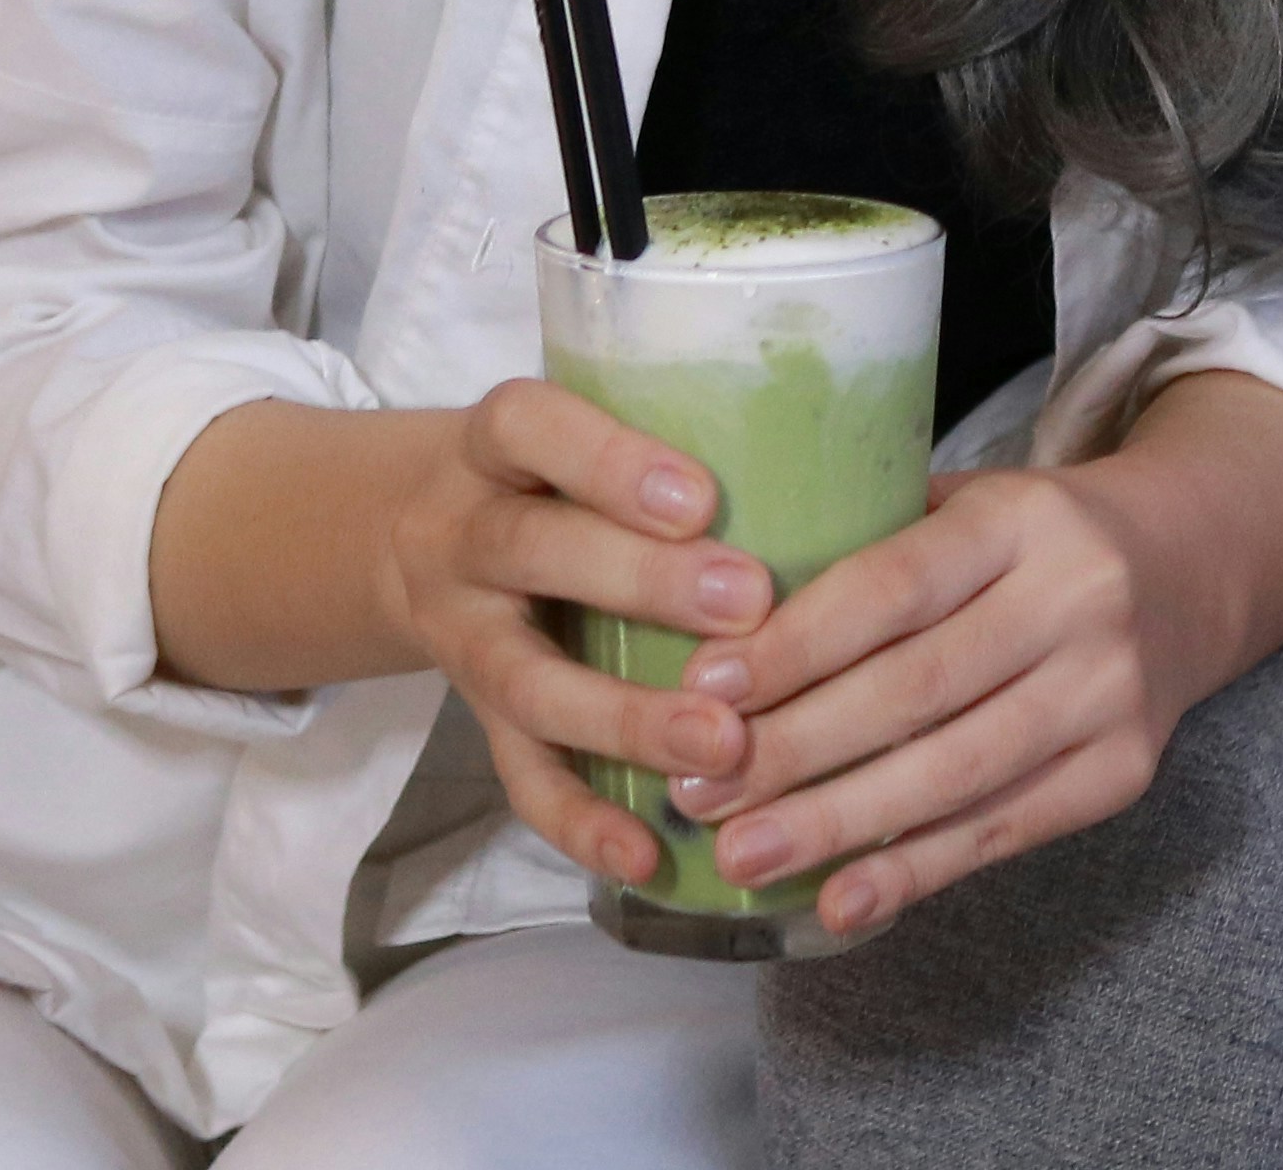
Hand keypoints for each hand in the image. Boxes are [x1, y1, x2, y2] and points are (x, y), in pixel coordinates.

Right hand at [377, 378, 776, 890]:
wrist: (414, 537)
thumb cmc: (558, 476)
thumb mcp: (584, 428)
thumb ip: (686, 438)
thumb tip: (867, 471)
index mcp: (498, 446)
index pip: (529, 427)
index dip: (609, 462)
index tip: (701, 497)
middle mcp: (466, 537)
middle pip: (532, 549)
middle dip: (641, 581)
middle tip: (749, 602)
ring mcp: (466, 635)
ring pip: (527, 680)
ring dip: (626, 717)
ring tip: (722, 743)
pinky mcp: (479, 721)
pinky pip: (520, 779)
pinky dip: (583, 823)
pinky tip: (650, 855)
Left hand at [660, 370, 1282, 941]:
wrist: (1193, 566)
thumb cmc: (1034, 539)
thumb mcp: (970, 503)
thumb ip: (871, 549)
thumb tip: (722, 633)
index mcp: (1024, 517)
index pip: (894, 588)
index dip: (798, 645)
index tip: (707, 690)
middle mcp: (1079, 601)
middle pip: (918, 689)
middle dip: (795, 749)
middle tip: (697, 788)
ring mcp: (1110, 693)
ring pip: (956, 773)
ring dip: (838, 823)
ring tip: (741, 854)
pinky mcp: (1123, 770)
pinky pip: (1004, 829)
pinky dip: (917, 871)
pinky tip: (840, 899)